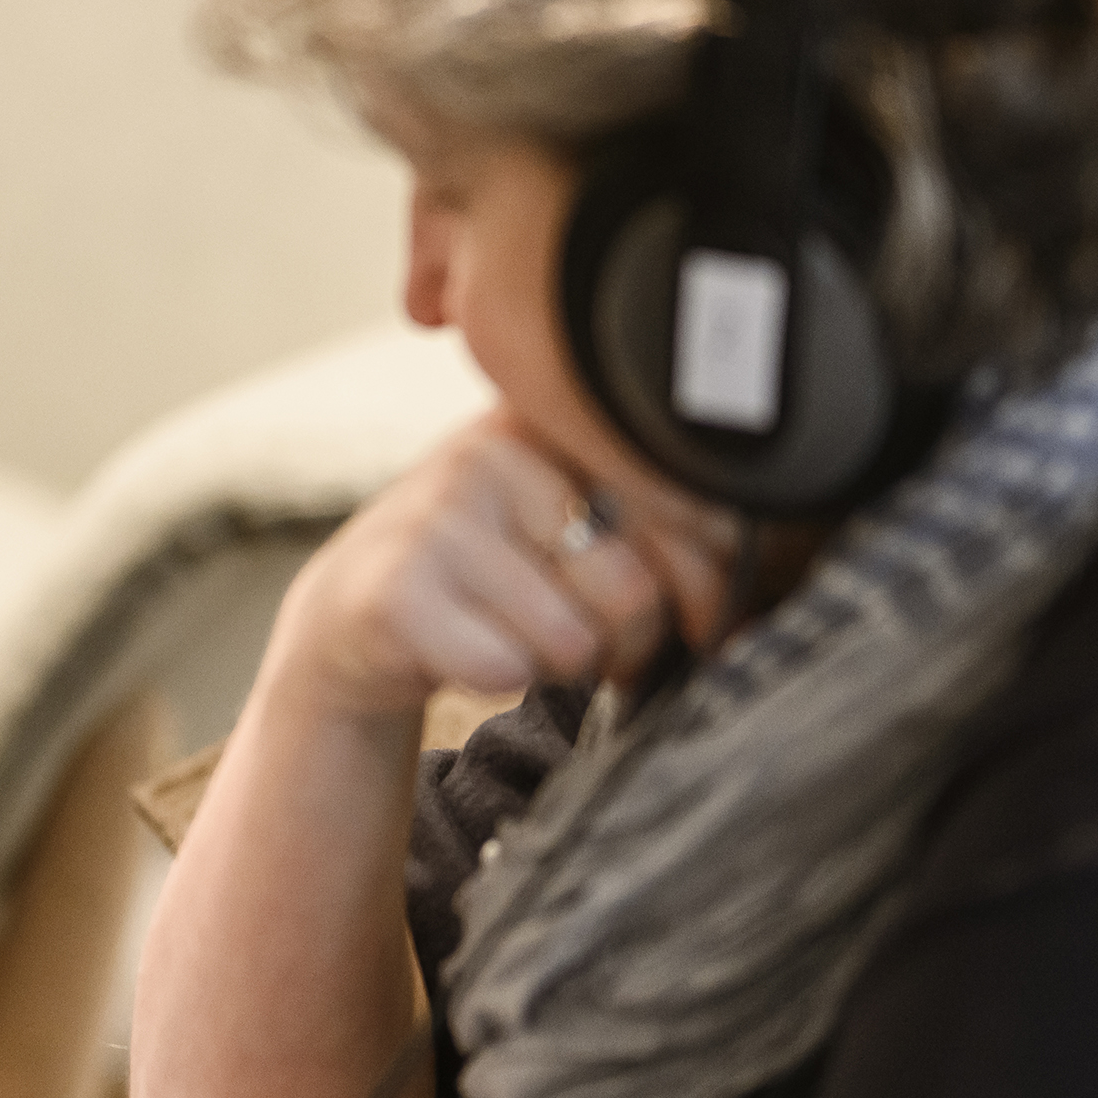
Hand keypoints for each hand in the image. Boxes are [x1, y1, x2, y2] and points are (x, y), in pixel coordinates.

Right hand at [273, 412, 734, 721]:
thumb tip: (742, 609)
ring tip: (515, 635)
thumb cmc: (492, 574)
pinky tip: (463, 649)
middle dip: (625, 644)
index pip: (680, 502)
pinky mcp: (395, 589)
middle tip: (591, 643)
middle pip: (633, 591)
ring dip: (554, 665)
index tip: (695, 616)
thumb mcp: (568, 516)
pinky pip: (504, 671)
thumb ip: (654, 526)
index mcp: (552, 415)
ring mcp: (436, 514)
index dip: (703, 582)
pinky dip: (494, 681)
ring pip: (571, 640)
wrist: (355, 613)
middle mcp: (492, 448)